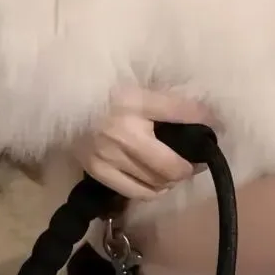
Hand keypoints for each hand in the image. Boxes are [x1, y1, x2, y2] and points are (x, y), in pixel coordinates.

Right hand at [71, 85, 216, 199]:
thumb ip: (161, 97)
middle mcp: (125, 131)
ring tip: (176, 172)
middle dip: (191, 167)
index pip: (183, 112)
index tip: (215, 126)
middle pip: (171, 164)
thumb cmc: (101, 90)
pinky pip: (134, 191)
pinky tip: (156, 184)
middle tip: (197, 162)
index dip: (205, 120)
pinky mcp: (97, 170)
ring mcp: (110, 155)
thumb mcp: (134, 84)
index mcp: (135, 100)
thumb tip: (198, 109)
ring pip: (156, 182)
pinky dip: (151, 190)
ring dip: (172, 180)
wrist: (59, 102)